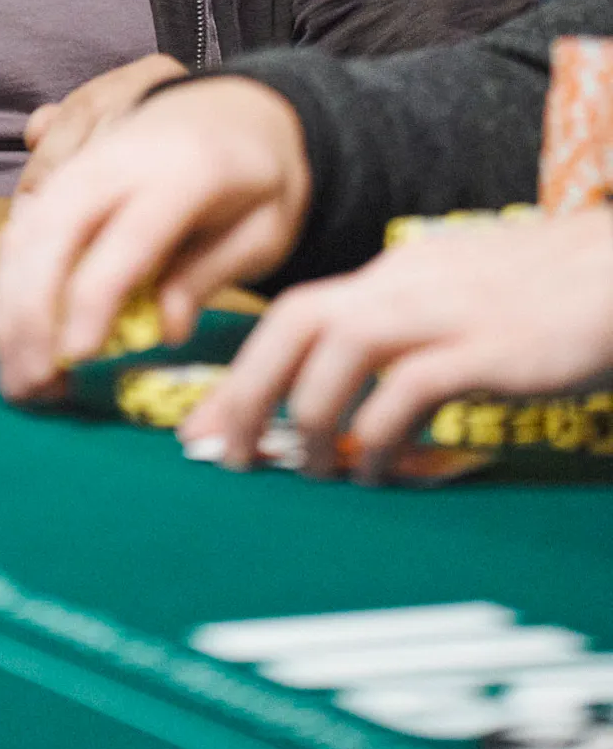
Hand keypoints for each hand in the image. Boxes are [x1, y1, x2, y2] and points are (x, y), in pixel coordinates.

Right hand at [0, 78, 309, 400]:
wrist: (239, 108)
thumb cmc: (259, 177)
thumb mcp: (264, 227)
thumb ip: (211, 273)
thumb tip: (164, 330)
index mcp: (182, 172)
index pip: (126, 238)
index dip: (94, 299)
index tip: (78, 358)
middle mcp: (116, 159)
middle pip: (52, 233)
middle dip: (29, 313)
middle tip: (31, 386)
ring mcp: (81, 162)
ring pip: (21, 231)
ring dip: (6, 306)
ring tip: (17, 375)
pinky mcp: (60, 175)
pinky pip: (18, 227)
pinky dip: (5, 284)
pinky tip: (13, 335)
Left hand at [182, 206, 612, 478]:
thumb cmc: (541, 297)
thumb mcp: (454, 299)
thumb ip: (401, 330)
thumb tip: (345, 392)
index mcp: (391, 275)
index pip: (292, 313)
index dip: (240, 370)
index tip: (208, 427)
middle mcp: (404, 285)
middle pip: (295, 323)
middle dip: (247, 391)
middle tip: (227, 457)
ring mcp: (444, 312)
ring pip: (341, 351)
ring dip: (312, 419)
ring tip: (312, 471)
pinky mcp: (488, 348)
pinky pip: (411, 389)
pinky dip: (383, 435)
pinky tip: (380, 473)